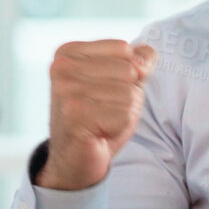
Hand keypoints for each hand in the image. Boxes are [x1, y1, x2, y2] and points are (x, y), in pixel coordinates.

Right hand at [39, 40, 157, 190]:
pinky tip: (99, 133)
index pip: (124, 49)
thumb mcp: (122, 83)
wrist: (74, 160)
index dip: (128, 75)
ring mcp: (66, 90)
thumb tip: (146, 59)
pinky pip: (125, 115)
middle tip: (103, 111)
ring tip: (101, 122)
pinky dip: (119, 128)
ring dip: (124, 114)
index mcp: (68, 53)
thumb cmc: (99, 118)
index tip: (104, 92)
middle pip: (129, 70)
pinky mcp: (75, 114)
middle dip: (127, 95)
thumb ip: (139, 61)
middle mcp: (62, 67)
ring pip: (129, 94)